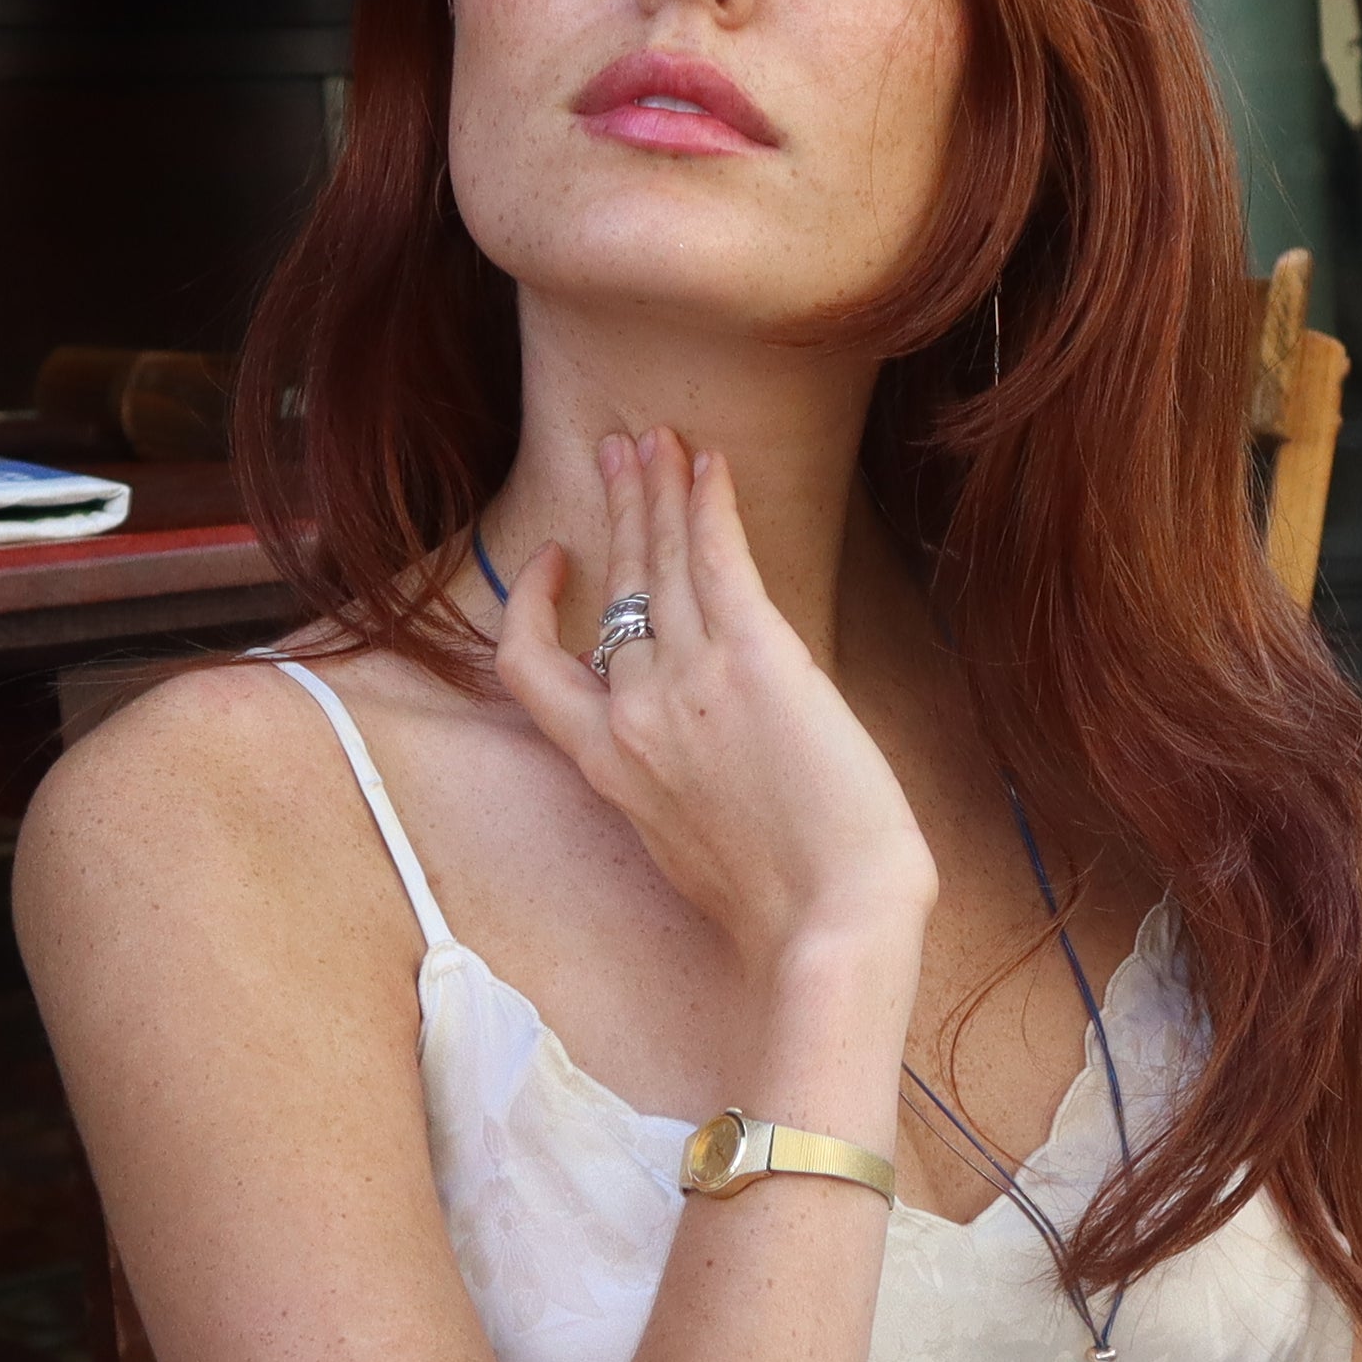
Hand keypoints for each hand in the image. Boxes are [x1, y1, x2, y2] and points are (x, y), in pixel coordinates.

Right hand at [492, 431, 938, 979]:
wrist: (831, 924)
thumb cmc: (784, 912)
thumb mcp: (691, 852)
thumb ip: (675, 790)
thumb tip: (699, 766)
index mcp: (606, 767)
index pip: (530, 666)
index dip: (534, 605)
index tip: (562, 560)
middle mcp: (632, 713)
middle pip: (611, 588)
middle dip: (616, 510)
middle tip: (622, 451)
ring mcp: (689, 681)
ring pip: (658, 560)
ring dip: (659, 488)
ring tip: (661, 437)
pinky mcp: (757, 658)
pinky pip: (717, 559)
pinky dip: (711, 504)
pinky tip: (712, 464)